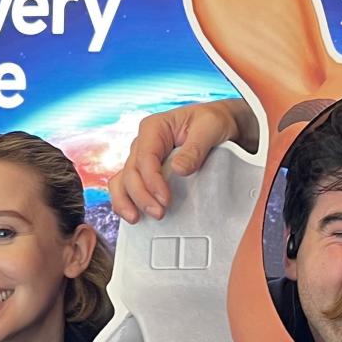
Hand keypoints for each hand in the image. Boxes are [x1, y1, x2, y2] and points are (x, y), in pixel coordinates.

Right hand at [108, 98, 253, 221]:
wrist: (219, 126)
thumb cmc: (212, 122)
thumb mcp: (209, 128)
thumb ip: (195, 148)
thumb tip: (179, 170)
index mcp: (154, 128)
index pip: (145, 157)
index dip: (152, 181)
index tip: (166, 199)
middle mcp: (143, 143)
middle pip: (131, 172)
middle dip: (141, 196)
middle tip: (159, 214)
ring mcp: (142, 159)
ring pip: (122, 181)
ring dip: (127, 201)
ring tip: (137, 219)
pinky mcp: (146, 173)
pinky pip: (127, 188)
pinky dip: (128, 202)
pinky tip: (136, 217)